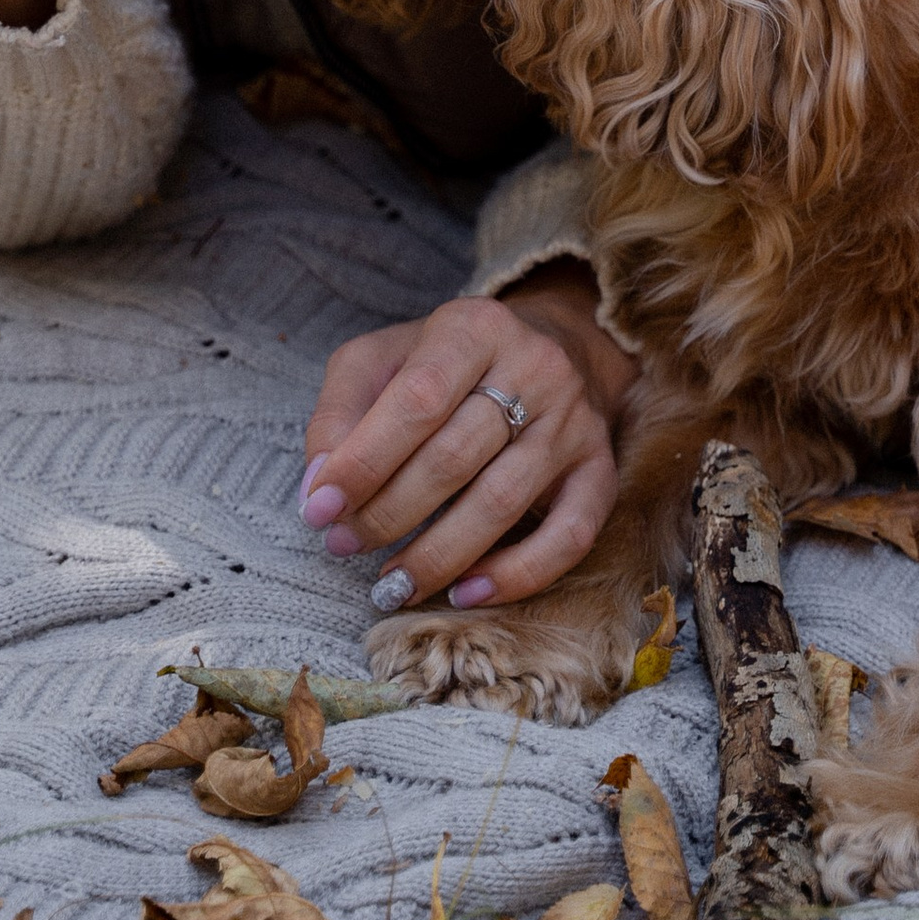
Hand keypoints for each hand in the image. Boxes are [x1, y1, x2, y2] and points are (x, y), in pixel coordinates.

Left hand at [300, 266, 635, 614]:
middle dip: (389, 513)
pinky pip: (569, 535)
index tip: (319, 509)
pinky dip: (517, 574)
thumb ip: (340, 412)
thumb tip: (318, 489)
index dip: (364, 462)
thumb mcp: (384, 360)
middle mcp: (534, 367)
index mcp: (474, 327)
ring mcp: (572, 421)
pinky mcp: (599, 470)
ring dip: (437, 556)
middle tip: (343, 546)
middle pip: (455, 457)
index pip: (417, 399)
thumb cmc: (447, 364)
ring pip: (502, 502)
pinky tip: (466, 592)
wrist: (555, 345)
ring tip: (389, 585)